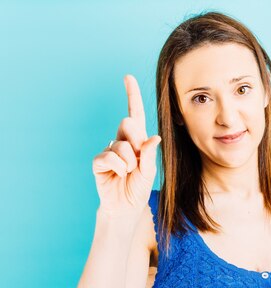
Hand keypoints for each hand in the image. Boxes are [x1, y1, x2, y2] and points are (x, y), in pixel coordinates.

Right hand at [92, 74, 160, 216]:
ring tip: (128, 173)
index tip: (128, 77)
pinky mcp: (98, 161)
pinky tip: (118, 175)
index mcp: (138, 140)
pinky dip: (118, 168)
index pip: (135, 114)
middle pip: (128, 123)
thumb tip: (153, 137)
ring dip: (129, 163)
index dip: (132, 96)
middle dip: (136, 141)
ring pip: (121, 145)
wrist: (126, 207)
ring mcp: (109, 150)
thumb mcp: (149, 172)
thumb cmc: (139, 188)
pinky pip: (108, 157)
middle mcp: (123, 141)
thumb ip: (150, 155)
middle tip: (137, 161)